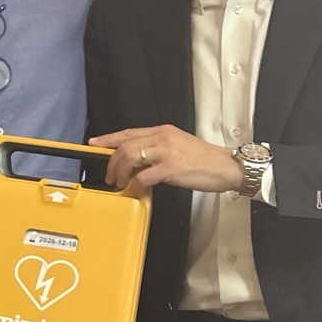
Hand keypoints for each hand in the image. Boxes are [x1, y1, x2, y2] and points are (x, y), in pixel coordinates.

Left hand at [90, 124, 240, 196]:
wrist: (226, 167)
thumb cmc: (204, 160)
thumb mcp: (177, 147)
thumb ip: (156, 150)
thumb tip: (135, 162)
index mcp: (163, 131)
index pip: (129, 132)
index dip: (109, 138)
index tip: (95, 143)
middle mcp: (163, 138)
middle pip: (125, 145)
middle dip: (112, 162)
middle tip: (110, 176)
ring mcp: (167, 152)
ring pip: (130, 157)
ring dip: (120, 173)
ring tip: (121, 183)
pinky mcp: (171, 167)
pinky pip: (144, 177)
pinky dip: (136, 185)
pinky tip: (137, 190)